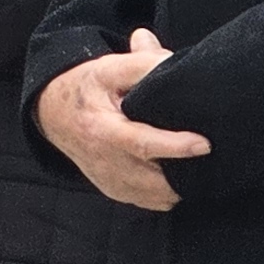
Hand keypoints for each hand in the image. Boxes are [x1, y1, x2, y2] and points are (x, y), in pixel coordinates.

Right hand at [37, 32, 212, 211]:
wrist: (53, 113)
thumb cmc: (86, 88)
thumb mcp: (108, 68)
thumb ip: (141, 62)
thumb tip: (173, 61)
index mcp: (102, 129)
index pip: (141, 143)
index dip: (174, 146)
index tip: (205, 143)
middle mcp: (105, 161)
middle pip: (154, 180)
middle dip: (186, 174)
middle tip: (210, 157)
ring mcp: (110, 180)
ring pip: (158, 196)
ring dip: (180, 183)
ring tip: (197, 163)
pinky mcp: (115, 191)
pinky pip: (153, 202)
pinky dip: (169, 192)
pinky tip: (177, 172)